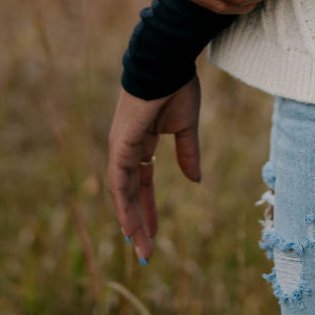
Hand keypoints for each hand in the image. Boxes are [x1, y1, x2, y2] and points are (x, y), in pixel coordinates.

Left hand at [108, 78, 201, 263]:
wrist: (167, 63)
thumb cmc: (177, 86)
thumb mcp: (186, 127)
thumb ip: (188, 153)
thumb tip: (194, 180)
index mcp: (142, 142)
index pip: (142, 183)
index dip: (147, 207)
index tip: (155, 233)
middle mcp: (127, 148)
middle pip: (131, 193)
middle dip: (139, 222)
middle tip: (147, 251)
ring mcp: (121, 147)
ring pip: (123, 193)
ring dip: (132, 221)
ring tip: (142, 248)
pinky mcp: (120, 144)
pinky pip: (120, 181)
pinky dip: (124, 205)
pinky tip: (130, 226)